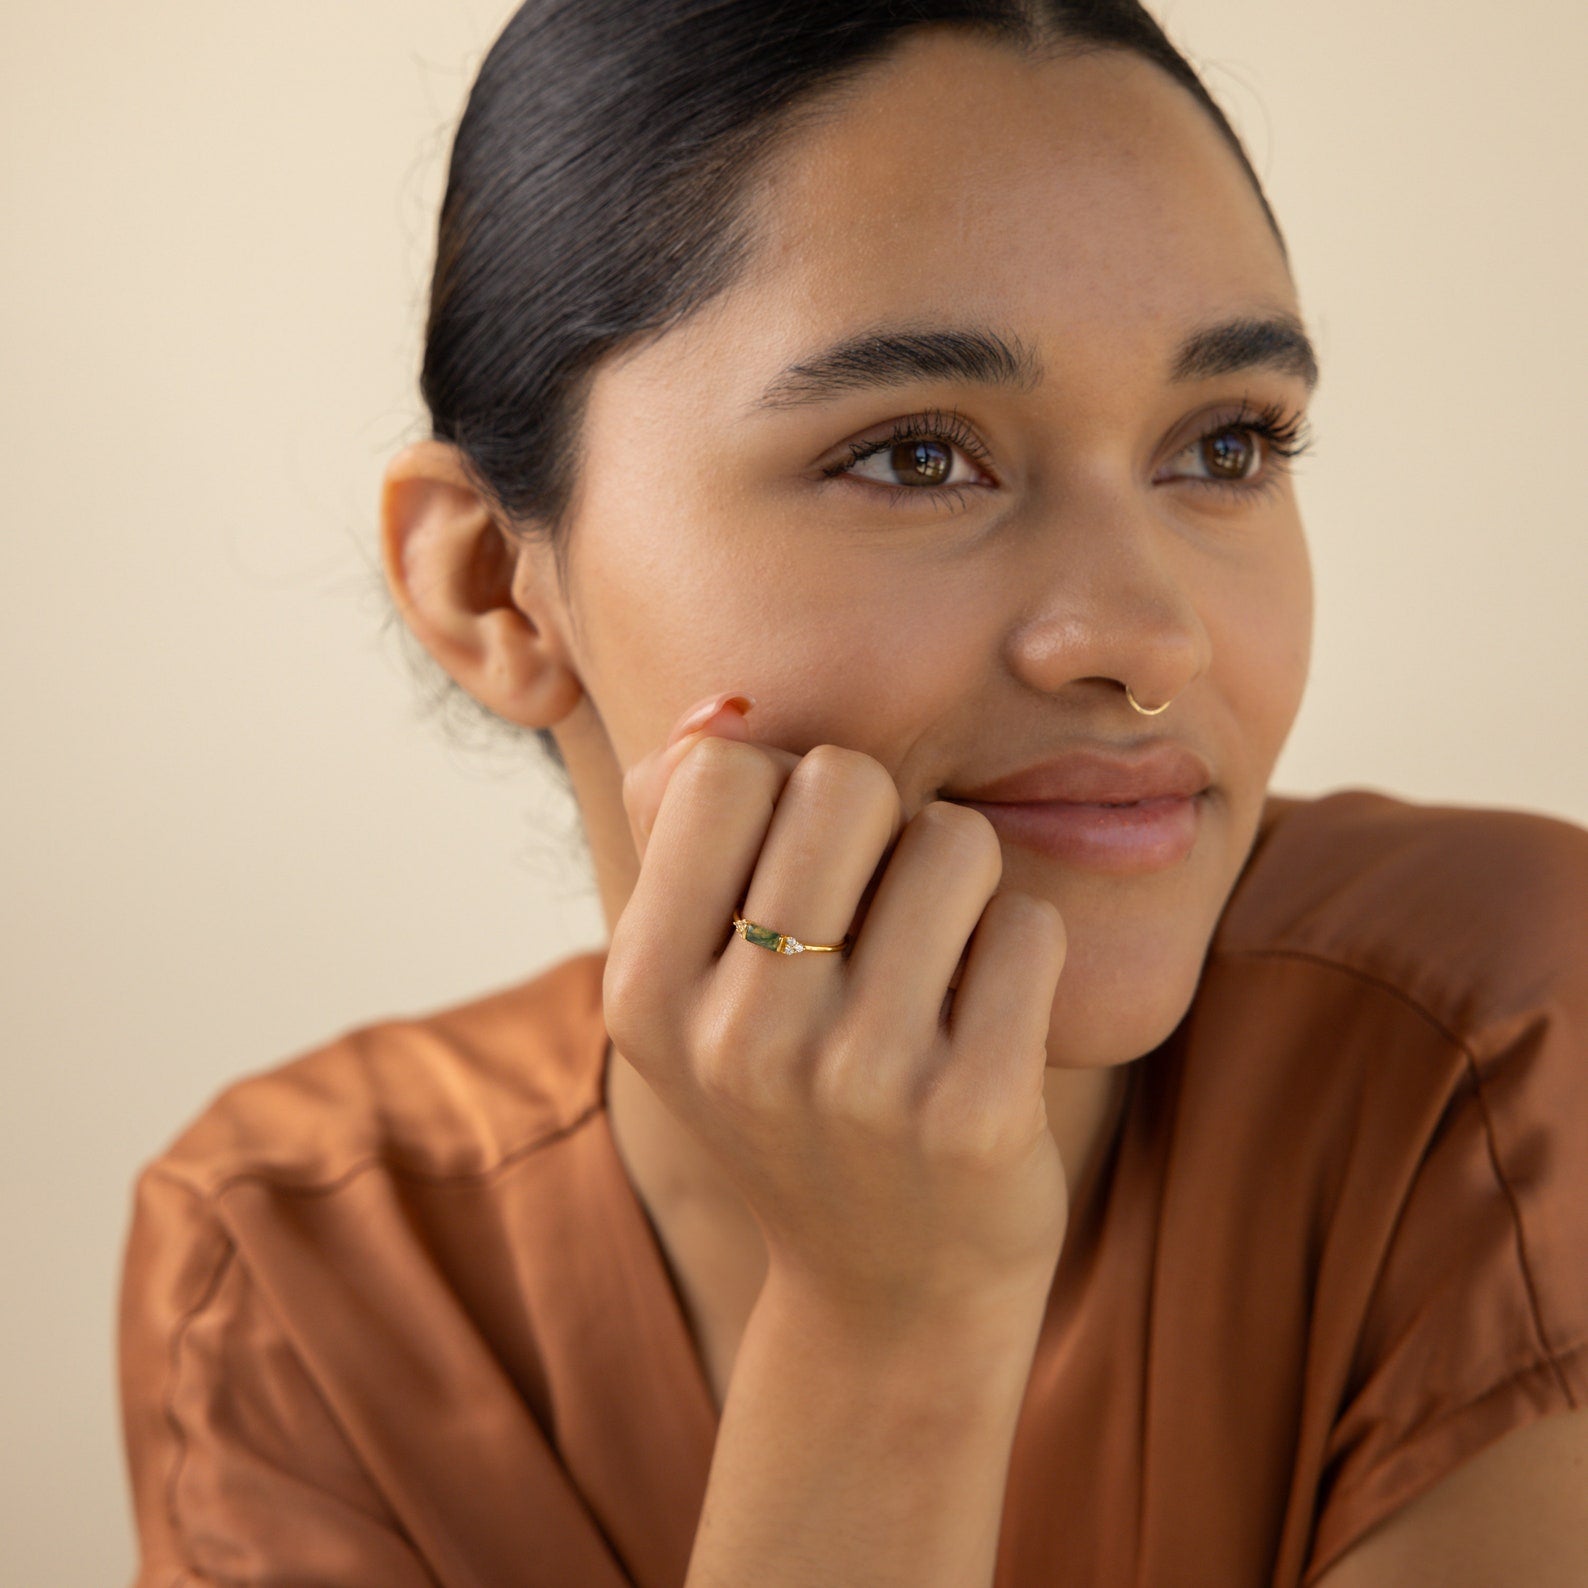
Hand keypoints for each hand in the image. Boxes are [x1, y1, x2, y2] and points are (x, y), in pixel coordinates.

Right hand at [607, 693, 1070, 1329]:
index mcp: (645, 989)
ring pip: (954, 842)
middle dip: (883, 823)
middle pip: (844, 781)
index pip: (724, 768)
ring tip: (936, 972)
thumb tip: (723, 708)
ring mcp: (855, 1079)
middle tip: (881, 914)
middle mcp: (735, 1036)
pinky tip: (988, 1026)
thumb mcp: (696, 988)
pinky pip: (1029, 925)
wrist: (888, 1287)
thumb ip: (685, 833)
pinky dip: (1022, 954)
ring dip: (963, 888)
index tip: (803, 871)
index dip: (784, 795)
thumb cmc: (796, 1096)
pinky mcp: (969, 1112)